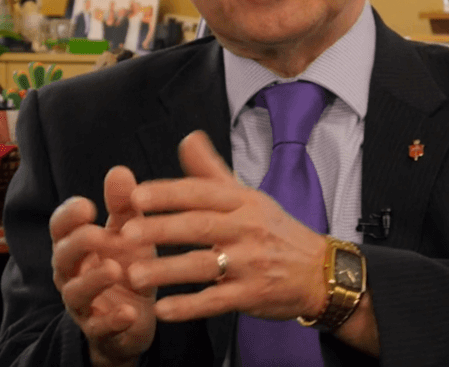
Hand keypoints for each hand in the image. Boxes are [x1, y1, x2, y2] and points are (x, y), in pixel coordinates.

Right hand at [50, 166, 156, 366]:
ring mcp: (82, 304)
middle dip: (77, 244)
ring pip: (75, 293)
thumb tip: (119, 170)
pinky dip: (112, 320)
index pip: (60, 227)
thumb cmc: (128, 264)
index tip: (87, 206)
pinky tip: (128, 312)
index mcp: (76, 245)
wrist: (135, 316)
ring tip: (115, 270)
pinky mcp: (99, 330)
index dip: (69, 216)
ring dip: (93, 281)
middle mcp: (72, 273)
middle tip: (98, 234)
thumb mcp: (129, 233)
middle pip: (61, 257)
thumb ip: (123, 206)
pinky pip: (99, 327)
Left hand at [120, 131, 327, 322]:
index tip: (137, 195)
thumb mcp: (248, 197)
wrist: (320, 271)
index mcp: (242, 202)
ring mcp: (250, 264)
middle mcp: (246, 229)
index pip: (202, 193)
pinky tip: (162, 310)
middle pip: (200, 227)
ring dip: (168, 270)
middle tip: (127, 232)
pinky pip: (216, 301)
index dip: (169, 193)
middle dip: (162, 228)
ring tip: (134, 274)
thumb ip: (211, 172)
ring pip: (204, 266)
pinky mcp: (252, 296)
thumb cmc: (274, 230)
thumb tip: (188, 138)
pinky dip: (189, 307)